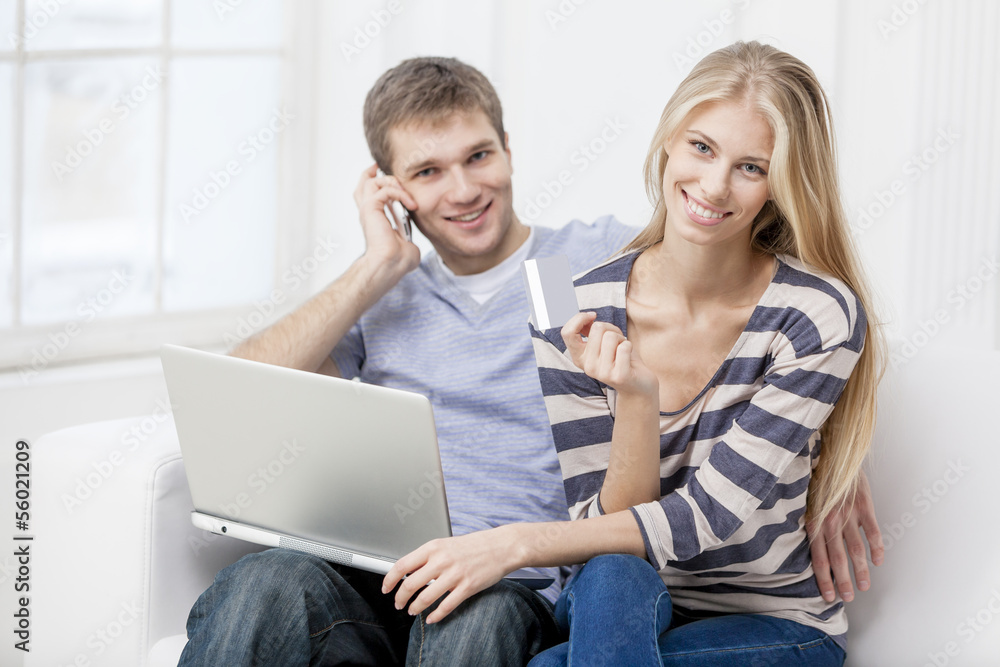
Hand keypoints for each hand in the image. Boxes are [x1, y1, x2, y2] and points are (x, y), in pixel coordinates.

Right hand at [353, 164, 420, 273]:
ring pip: (371, 181)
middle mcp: (368, 213)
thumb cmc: (398, 261)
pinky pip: (384, 190)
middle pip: (363, 184)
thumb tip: (410, 241)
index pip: (369, 196)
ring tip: (406, 196)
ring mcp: (368, 210)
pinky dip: (400, 194)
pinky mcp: (371, 209)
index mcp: (374, 220)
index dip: (375, 182)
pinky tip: (410, 205)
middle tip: (385, 170)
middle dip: (375, 173)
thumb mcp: (406, 244)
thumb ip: (407, 236)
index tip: (381, 172)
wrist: (391, 264)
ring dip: (392, 183)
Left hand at [382, 526, 521, 623]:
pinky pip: (446, 606)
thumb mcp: (445, 544)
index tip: (386, 589)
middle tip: (399, 604)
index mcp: (433, 547)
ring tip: (413, 610)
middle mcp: (442, 560)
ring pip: (426, 597)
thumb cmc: (473, 546)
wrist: (500, 546)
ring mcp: (455, 574)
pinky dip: (436, 615)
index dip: (390, 580)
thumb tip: (407, 572)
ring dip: (415, 608)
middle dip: (400, 598)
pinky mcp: (468, 587)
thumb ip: (427, 557)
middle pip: (410, 584)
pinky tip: (432, 618)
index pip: (402, 565)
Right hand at [561, 311, 657, 397]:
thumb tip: (585, 316)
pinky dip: (630, 346)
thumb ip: (590, 331)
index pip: (567, 333)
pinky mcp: (619, 376)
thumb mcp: (602, 344)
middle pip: (597, 328)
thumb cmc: (620, 359)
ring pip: (611, 336)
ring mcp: (602, 373)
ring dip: (621, 338)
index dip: (579, 318)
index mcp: (579, 358)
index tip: (592, 316)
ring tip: (623, 350)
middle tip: (617, 341)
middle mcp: (588, 367)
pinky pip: (624, 347)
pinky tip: (629, 358)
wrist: (637, 386)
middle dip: (611, 328)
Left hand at [807, 469, 883, 602]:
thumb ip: (810, 524)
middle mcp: (830, 522)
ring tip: (864, 586)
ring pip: (856, 550)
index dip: (824, 580)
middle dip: (843, 581)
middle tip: (848, 598)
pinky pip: (872, 532)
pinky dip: (876, 548)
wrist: (831, 453)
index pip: (819, 559)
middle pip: (838, 559)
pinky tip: (878, 561)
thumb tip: (810, 548)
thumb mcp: (804, 502)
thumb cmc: (815, 478)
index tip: (829, 596)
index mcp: (814, 522)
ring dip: (861, 570)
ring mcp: (848, 515)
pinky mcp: (864, 506)